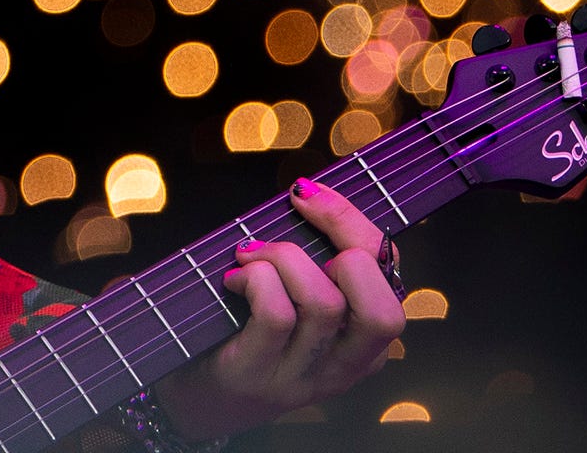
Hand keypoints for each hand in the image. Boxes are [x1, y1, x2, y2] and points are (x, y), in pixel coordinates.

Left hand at [154, 178, 404, 440]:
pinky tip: (232, 279)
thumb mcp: (293, 293)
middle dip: (335, 246)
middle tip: (288, 232)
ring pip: (323, 304)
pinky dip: (253, 280)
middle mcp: (347, 364)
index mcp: (365, 337)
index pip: (389, 270)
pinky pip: (276, 315)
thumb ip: (310, 255)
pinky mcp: (261, 376)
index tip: (305, 191)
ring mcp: (305, 376)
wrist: (197, 396)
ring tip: (249, 257)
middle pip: (381, 306)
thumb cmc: (247, 328)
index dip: (351, 220)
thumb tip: (306, 192)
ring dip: (281, 259)